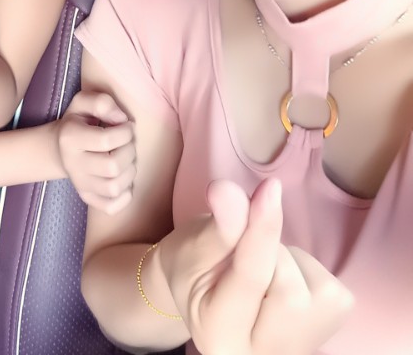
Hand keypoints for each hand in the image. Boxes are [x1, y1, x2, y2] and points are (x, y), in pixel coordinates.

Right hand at [56, 91, 135, 213]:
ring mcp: (80, 184)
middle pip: (113, 167)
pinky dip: (125, 195)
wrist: (60, 147)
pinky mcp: (87, 198)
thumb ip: (102, 102)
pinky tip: (123, 178)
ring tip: (126, 158)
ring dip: (129, 171)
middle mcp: (73, 165)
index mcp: (70, 138)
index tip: (126, 125)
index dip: (125, 132)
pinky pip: (111, 207)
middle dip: (129, 151)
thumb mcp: (84, 102)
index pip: (106, 140)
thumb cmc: (78, 121)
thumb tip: (121, 119)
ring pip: (114, 188)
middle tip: (127, 142)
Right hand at [163, 179, 352, 354]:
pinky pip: (332, 290)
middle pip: (291, 293)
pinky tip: (282, 281)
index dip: (261, 229)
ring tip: (261, 268)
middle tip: (243, 246)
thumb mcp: (193, 247)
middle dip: (271, 250)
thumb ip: (218, 226)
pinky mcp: (327, 337)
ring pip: (316, 290)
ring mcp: (297, 352)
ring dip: (288, 261)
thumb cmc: (193, 268)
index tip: (270, 186)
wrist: (208, 298)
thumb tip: (228, 191)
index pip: (249, 278)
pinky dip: (306, 271)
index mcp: (217, 334)